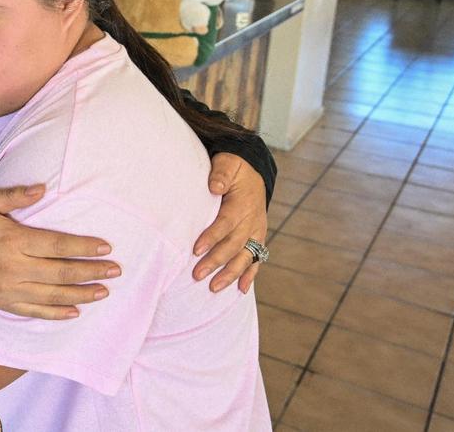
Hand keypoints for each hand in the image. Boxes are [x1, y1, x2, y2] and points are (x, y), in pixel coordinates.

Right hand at [0, 184, 118, 320]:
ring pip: (53, 295)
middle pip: (61, 272)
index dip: (84, 247)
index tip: (106, 248)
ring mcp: (11, 290)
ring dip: (81, 294)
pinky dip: (57, 313)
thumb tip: (43, 189)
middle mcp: (16, 268)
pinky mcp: (5, 304)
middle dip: (91, 272)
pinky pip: (36, 312)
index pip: (58, 245)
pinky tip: (75, 311)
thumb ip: (15, 195)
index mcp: (15, 241)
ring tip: (103, 291)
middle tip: (115, 270)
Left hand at [193, 153, 266, 292]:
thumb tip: (214, 186)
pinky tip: (240, 290)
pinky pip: (256, 259)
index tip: (196, 249)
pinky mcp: (257, 237)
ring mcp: (256, 231)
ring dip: (230, 274)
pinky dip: (249, 275)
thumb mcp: (227, 164)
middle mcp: (252, 221)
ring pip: (245, 257)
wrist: (254, 171)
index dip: (212, 237)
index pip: (226, 223)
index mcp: (242, 204)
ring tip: (214, 288)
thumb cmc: (234, 168)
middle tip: (197, 275)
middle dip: (216, 261)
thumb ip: (221, 174)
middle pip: (234, 245)